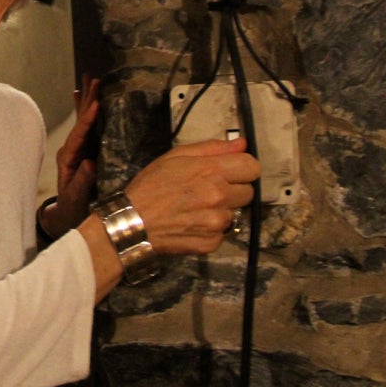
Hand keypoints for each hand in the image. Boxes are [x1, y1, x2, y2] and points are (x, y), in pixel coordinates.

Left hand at [42, 74, 100, 235]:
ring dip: (87, 99)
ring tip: (90, 78)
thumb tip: (90, 163)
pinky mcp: (85, 149)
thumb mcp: (77, 197)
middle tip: (94, 78)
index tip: (96, 103)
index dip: (87, 119)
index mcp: (68, 157)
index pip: (79, 135)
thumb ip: (82, 181)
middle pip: (80, 120)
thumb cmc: (73, 207)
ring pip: (83, 119)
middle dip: (88, 100)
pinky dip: (85, 110)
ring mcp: (77, 147)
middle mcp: (71, 148)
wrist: (68, 214)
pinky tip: (83, 95)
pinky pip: (86, 126)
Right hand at [124, 137, 258, 254]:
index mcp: (211, 171)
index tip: (230, 172)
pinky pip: (223, 232)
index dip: (241, 168)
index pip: (252, 167)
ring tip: (196, 209)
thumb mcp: (174, 157)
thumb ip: (211, 148)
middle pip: (248, 192)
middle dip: (233, 190)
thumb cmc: (150, 186)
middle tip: (209, 191)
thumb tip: (241, 144)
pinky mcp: (212, 242)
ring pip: (234, 213)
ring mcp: (217, 222)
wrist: (133, 223)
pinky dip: (211, 229)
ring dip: (220, 210)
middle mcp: (219, 197)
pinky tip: (192, 223)